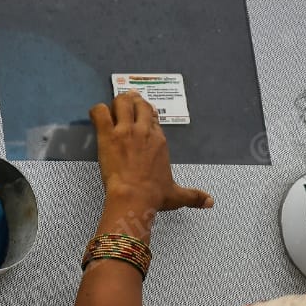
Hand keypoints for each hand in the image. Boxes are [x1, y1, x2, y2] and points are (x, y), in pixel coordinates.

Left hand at [88, 92, 213, 210]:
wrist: (134, 198)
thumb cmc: (154, 196)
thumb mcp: (177, 195)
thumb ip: (194, 196)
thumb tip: (210, 203)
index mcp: (159, 140)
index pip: (153, 117)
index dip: (146, 116)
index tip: (142, 119)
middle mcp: (144, 130)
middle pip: (139, 104)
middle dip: (133, 102)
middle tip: (126, 106)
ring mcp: (125, 130)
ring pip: (121, 102)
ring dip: (116, 103)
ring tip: (112, 109)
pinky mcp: (107, 135)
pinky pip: (100, 112)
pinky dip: (97, 111)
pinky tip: (96, 116)